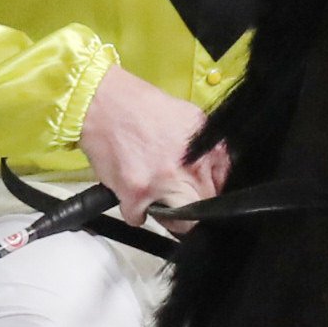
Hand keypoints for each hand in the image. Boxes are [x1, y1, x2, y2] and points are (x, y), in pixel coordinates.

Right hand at [78, 66, 226, 222]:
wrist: (104, 103)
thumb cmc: (141, 108)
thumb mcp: (190, 118)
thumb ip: (207, 149)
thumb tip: (216, 171)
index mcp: (208, 149)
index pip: (224, 187)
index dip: (211, 193)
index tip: (200, 194)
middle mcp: (189, 168)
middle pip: (204, 209)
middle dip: (192, 207)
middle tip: (178, 199)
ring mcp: (163, 183)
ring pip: (179, 224)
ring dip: (168, 216)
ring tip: (156, 198)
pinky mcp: (136, 194)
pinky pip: (140, 219)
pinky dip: (135, 211)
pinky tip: (132, 192)